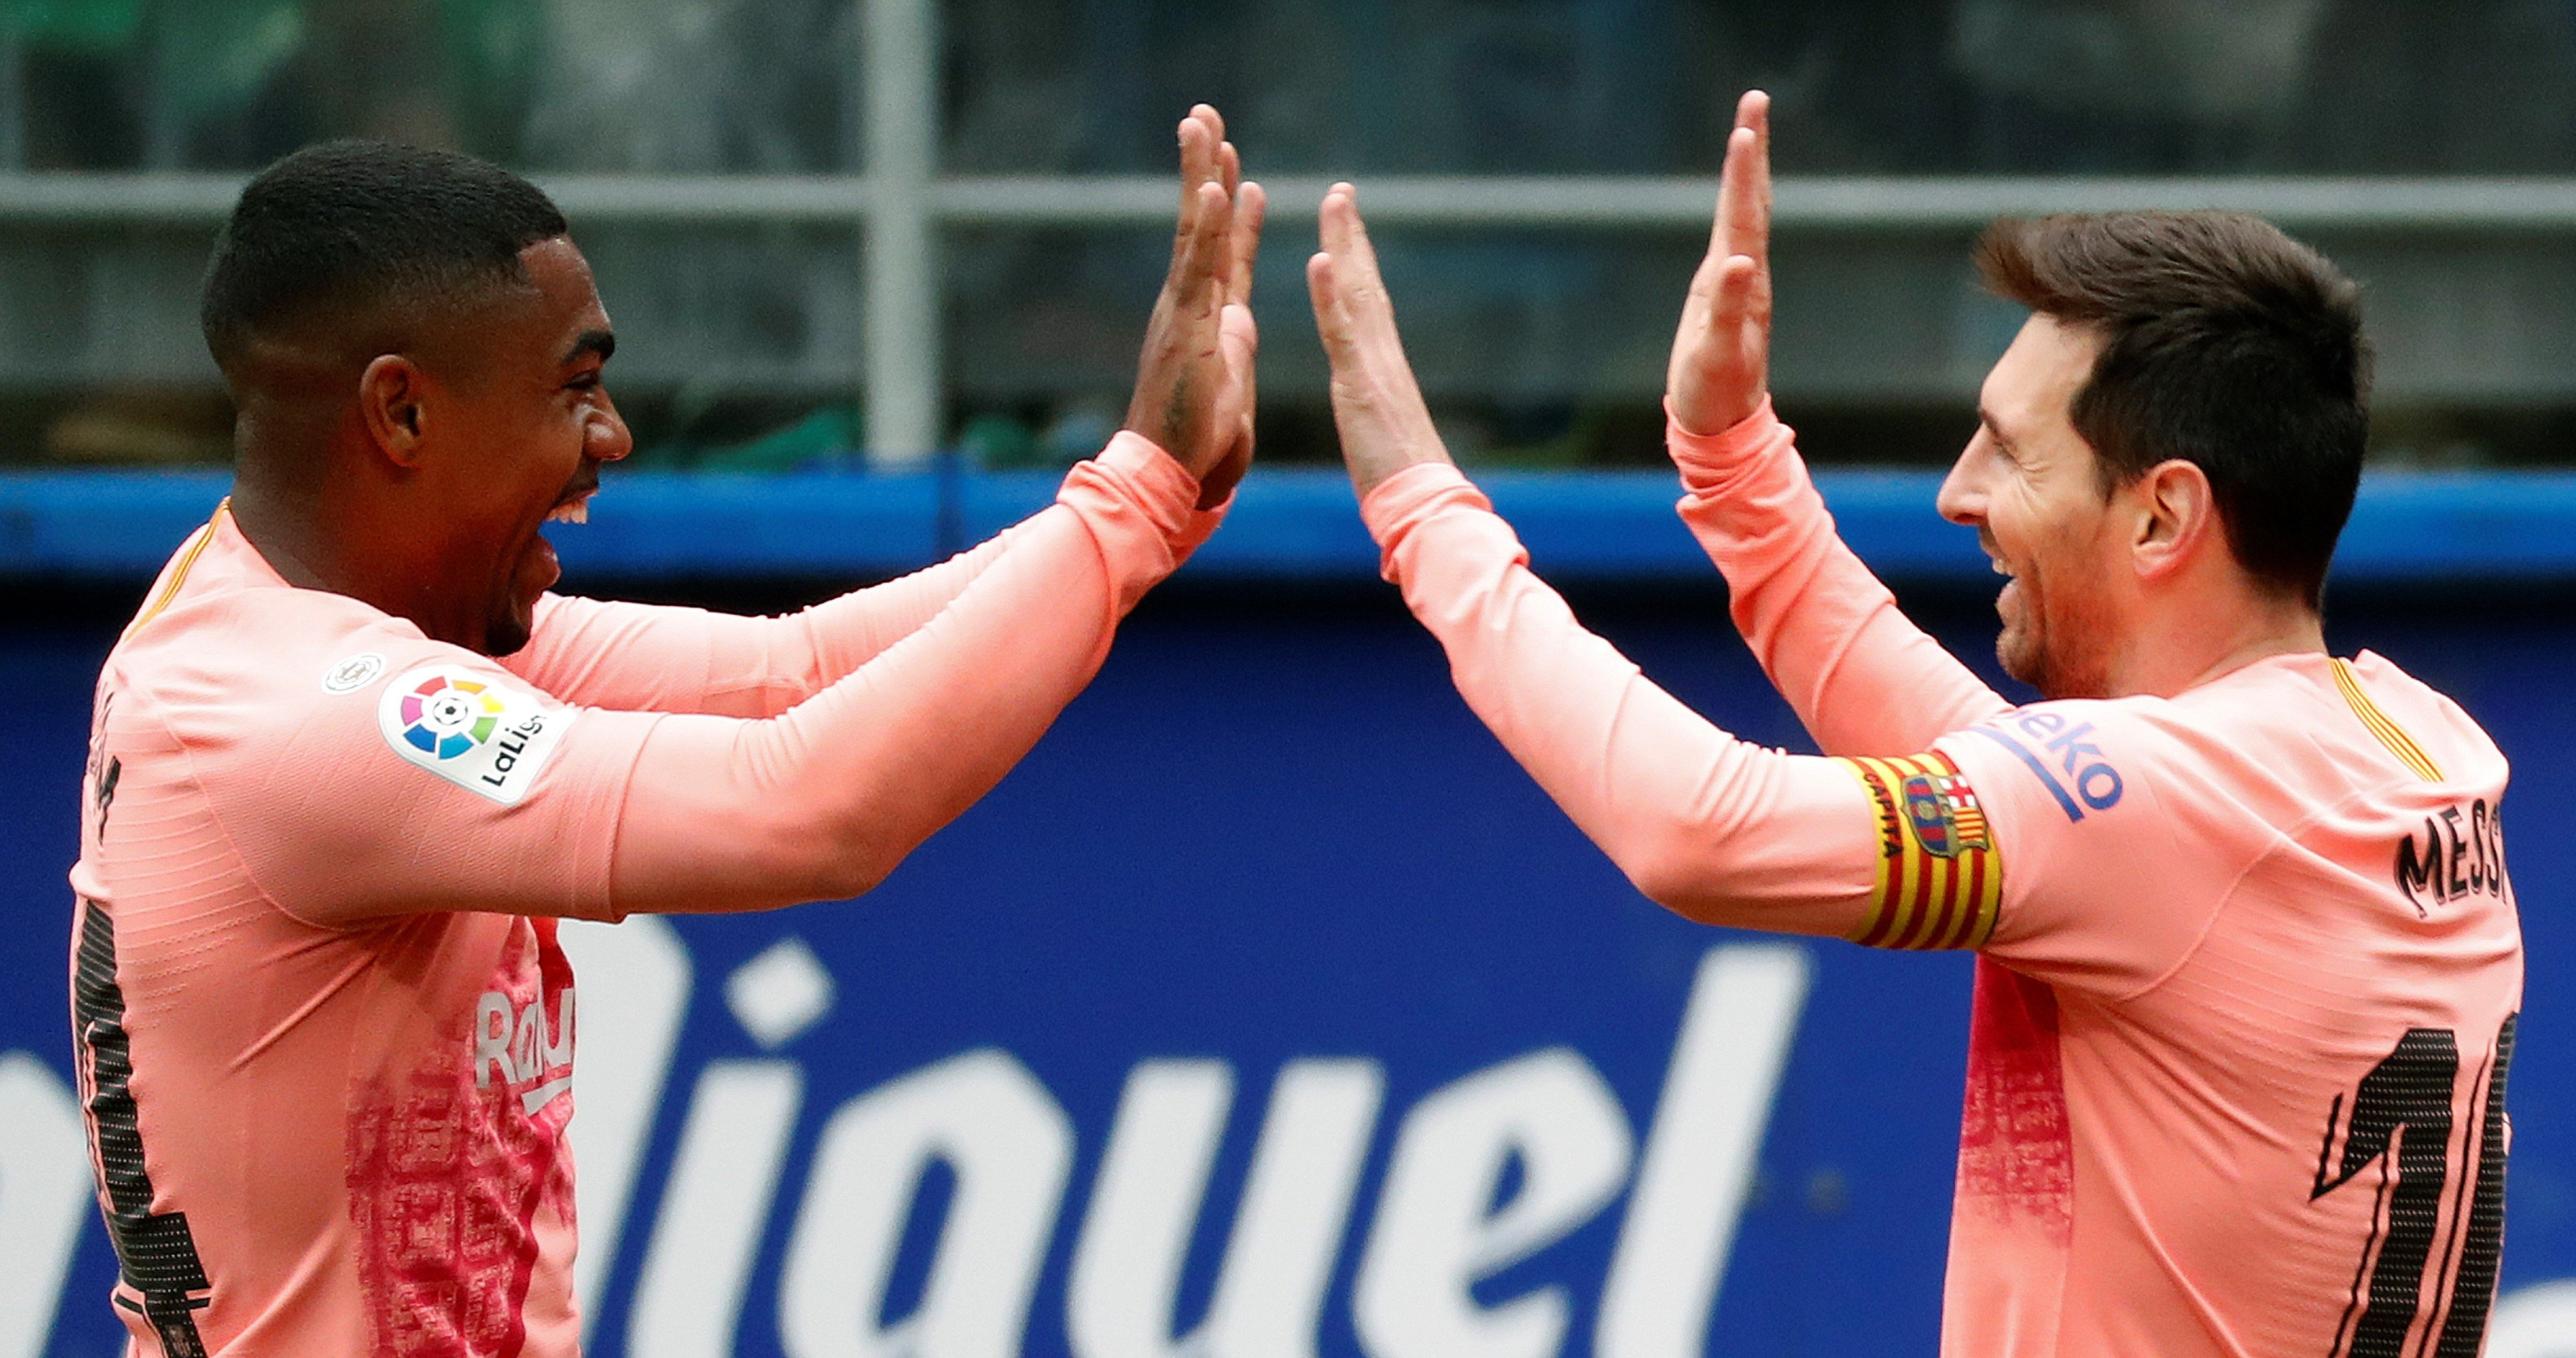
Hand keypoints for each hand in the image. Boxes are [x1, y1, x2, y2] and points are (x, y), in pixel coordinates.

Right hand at [1126, 105, 1264, 508]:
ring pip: (1192, 232)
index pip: (1223, 252)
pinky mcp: (1184, 329)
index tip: (1234, 167)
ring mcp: (1183, 314)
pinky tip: (1214, 187)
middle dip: (1204, 168)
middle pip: (1200, 224)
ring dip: (1199, 174)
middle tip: (1205, 114)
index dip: (1230, 209)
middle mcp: (1191, 307)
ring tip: (1202, 123)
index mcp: (1211, 321)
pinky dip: (1206, 227)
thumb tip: (1236, 345)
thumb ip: (1232, 360)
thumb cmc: (1197, 452)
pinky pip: (1197, 269)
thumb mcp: (1229, 391)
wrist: (1167, 482)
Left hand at [1307, 184, 1451, 498]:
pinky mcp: (1362, 388)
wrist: (1423, 510)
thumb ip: (1379, 418)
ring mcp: (1375, 369)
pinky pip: (1343, 333)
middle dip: (1352, 236)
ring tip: (1335, 200)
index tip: (1347, 228)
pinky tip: (1321, 258)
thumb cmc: (1403, 488)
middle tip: (1341, 191)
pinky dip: (1332, 295)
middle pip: (1366, 285)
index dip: (1358, 264)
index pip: (1369, 307)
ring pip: (1357, 295)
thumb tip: (1380, 417)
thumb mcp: (1383, 441)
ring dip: (1345, 244)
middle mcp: (1383, 359)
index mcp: (1383, 371)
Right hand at [1667, 90, 1772, 436]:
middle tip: (1754, 100)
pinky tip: (1736, 190)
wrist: (1721, 424)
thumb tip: (1739, 264)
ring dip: (1747, 169)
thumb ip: (1729, 311)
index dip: (1743, 170)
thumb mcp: (1718, 355)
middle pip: (1750, 201)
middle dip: (1751, 150)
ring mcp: (1738, 282)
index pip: (1742, 214)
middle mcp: (1745, 274)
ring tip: (1747, 129)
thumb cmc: (1714, 393)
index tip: (1745, 126)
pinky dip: (1735, 202)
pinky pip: (1734, 234)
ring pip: (1745, 213)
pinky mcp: (1726, 292)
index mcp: (1742, 282)